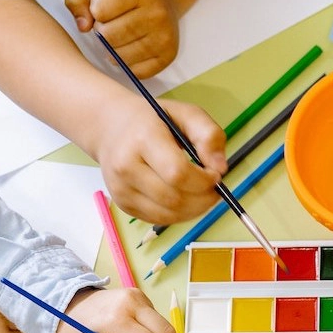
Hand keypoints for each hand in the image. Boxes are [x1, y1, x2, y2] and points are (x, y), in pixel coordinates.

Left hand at [65, 0, 179, 77]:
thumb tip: (83, 27)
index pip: (99, 11)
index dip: (95, 9)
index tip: (105, 4)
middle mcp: (157, 12)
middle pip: (108, 36)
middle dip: (103, 30)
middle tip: (113, 20)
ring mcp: (165, 36)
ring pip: (120, 57)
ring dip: (113, 47)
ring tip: (122, 31)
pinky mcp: (168, 55)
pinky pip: (134, 71)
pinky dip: (127, 62)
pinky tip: (131, 45)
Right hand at [93, 93, 226, 224]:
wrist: (111, 128)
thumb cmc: (153, 119)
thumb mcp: (185, 113)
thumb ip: (208, 134)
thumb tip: (220, 168)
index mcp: (143, 138)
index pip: (177, 173)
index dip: (202, 181)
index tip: (216, 175)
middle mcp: (126, 167)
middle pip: (173, 198)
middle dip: (202, 199)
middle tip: (214, 189)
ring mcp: (121, 189)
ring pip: (166, 215)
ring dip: (193, 211)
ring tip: (203, 195)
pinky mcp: (122, 205)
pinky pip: (158, 219)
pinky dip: (179, 215)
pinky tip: (186, 200)